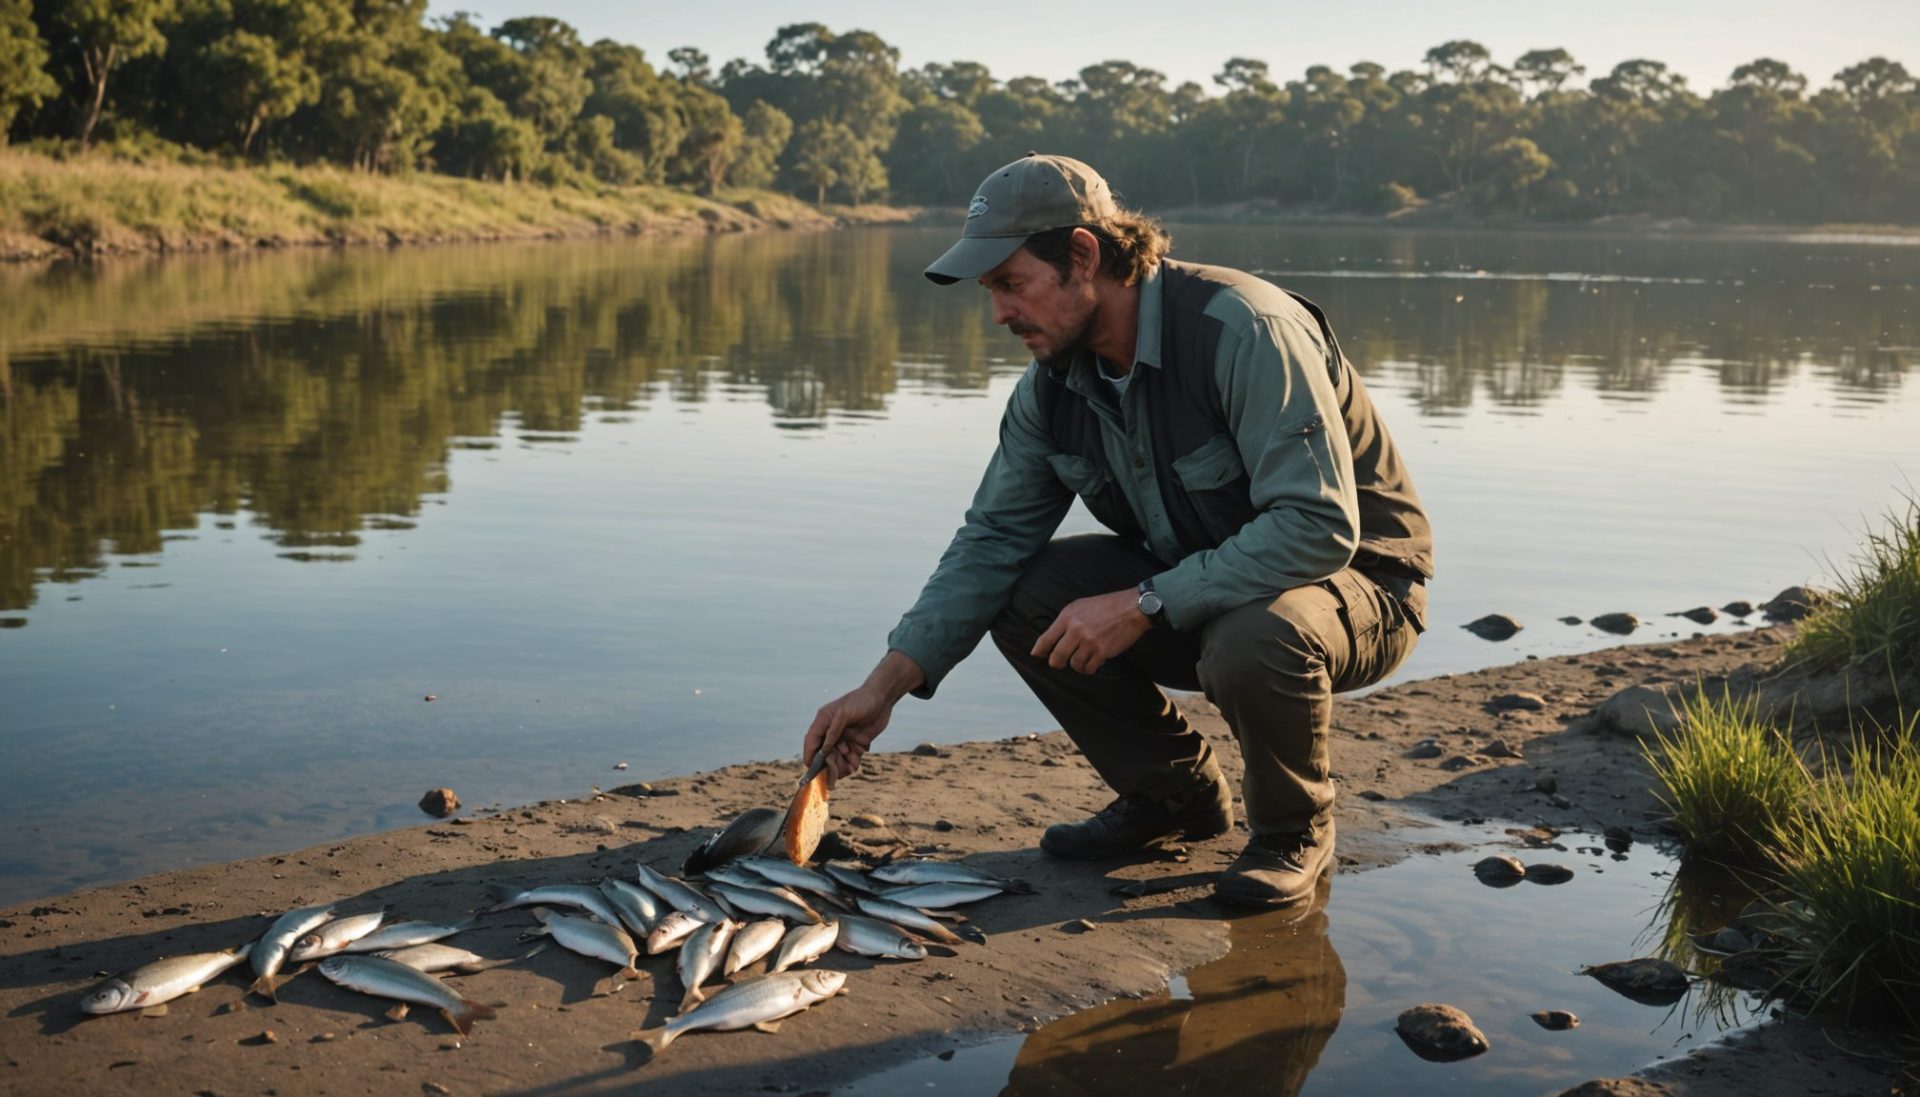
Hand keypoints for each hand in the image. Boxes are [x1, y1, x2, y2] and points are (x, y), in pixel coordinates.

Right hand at [801, 651, 923, 780]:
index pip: (812, 740)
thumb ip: (834, 730)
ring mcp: (844, 739)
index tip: (809, 767)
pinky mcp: (856, 744)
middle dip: (828, 763)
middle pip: (824, 753)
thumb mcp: (845, 712)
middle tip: (835, 770)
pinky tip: (855, 764)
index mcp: (824, 721)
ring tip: (849, 766)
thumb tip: (824, 748)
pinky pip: (850, 759)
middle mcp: (832, 732)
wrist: (883, 699)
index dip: (809, 753)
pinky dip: (851, 764)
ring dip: (841, 765)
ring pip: (837, 758)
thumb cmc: (861, 701)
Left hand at [1032, 588, 1152, 674]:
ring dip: (1077, 665)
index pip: (1046, 638)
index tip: (1036, 655)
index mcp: (1068, 616)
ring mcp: (1089, 641)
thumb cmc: (1107, 606)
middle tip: (1059, 663)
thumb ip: (1067, 620)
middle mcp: (1076, 629)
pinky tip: (1093, 662)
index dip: (1039, 650)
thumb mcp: (1081, 605)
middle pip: (1057, 656)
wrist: (1132, 608)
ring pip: (1074, 664)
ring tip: (1083, 659)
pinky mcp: (1102, 651)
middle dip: (1056, 663)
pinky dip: (1090, 668)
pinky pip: (1089, 668)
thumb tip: (1054, 638)